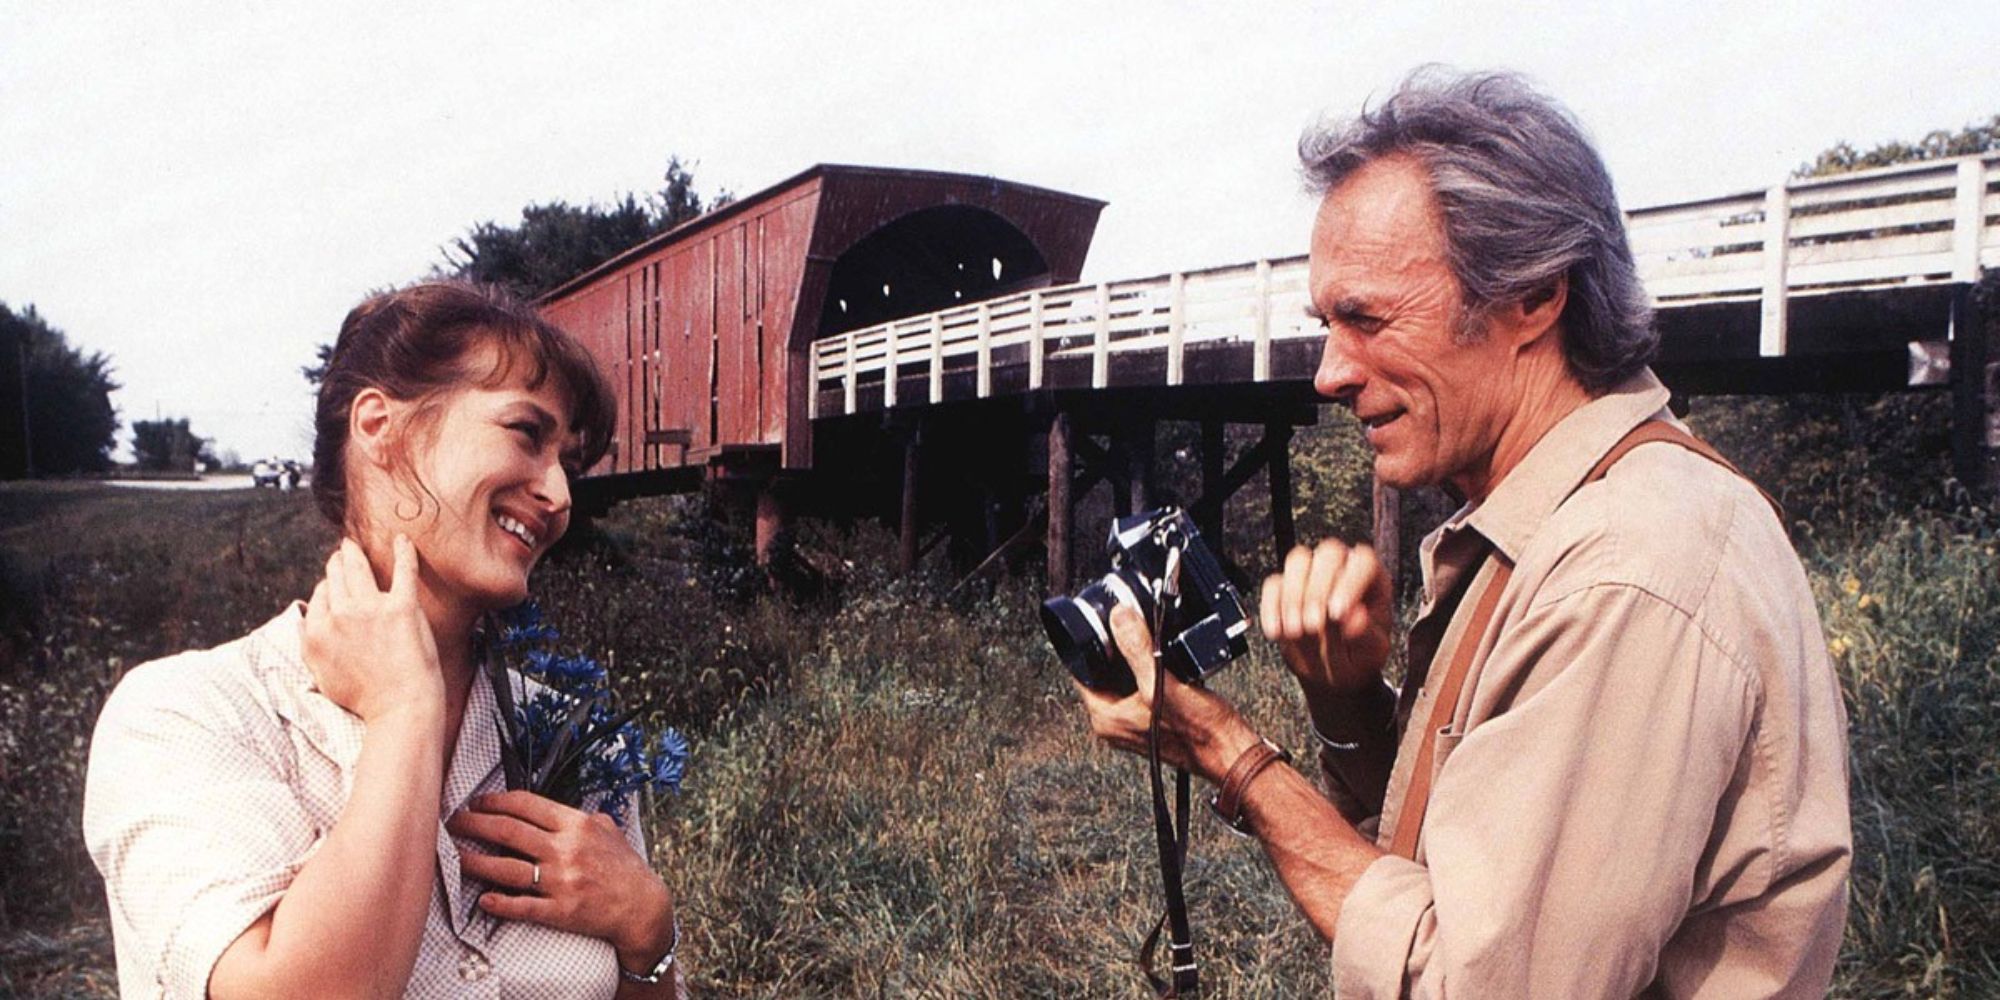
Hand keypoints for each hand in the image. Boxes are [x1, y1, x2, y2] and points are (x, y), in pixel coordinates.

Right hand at [302, 535, 442, 721]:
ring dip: (354, 554)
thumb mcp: (322, 675)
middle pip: (336, 578)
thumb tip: (305, 626)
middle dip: (337, 563)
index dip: (328, 587)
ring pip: (358, 569)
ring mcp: (370, 609)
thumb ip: (310, 646)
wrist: (400, 708)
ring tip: (354, 546)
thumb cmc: (365, 698)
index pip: (320, 596)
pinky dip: (403, 552)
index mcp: (317, 632)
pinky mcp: (401, 607)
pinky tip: (403, 539)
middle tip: (342, 553)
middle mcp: (339, 615)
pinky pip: (402, 570)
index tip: (334, 583)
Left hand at [448, 791, 675, 962]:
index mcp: (576, 825)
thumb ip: (583, 818)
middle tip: (454, 823)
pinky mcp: (559, 910)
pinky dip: (499, 903)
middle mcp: (565, 850)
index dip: (495, 801)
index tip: (477, 803)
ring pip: (506, 868)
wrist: (642, 907)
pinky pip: (521, 906)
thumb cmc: (625, 868)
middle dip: (474, 825)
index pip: (526, 805)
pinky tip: (483, 899)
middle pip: (507, 831)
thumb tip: (559, 811)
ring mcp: (561, 881)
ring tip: (456, 857)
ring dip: (475, 862)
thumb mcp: (609, 830)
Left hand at [1073, 604, 1260, 783]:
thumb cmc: (1201, 732)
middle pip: (1103, 671)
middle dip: (1115, 647)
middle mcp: (1116, 722)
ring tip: (1150, 640)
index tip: (1101, 622)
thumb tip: (1118, 617)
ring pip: (1124, 676)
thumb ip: (1137, 649)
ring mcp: (1135, 720)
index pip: (1081, 671)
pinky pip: (1143, 684)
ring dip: (1135, 656)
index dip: (1090, 644)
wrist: (1232, 752)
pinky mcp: (1154, 716)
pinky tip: (1167, 658)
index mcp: (1107, 718)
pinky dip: (1151, 668)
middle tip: (1130, 625)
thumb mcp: (1163, 682)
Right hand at [1259, 541, 1391, 697]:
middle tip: (1313, 625)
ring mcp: (1311, 574)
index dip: (1350, 584)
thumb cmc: (1359, 655)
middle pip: (1328, 554)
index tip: (1338, 613)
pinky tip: (1277, 631)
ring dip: (1293, 597)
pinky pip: (1273, 585)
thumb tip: (1356, 619)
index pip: (1363, 562)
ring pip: (1298, 561)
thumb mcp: (1371, 651)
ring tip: (1295, 631)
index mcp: (1371, 577)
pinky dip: (1271, 608)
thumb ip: (1367, 635)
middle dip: (1317, 590)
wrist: (1335, 671)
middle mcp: (1342, 568)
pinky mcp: (1284, 587)